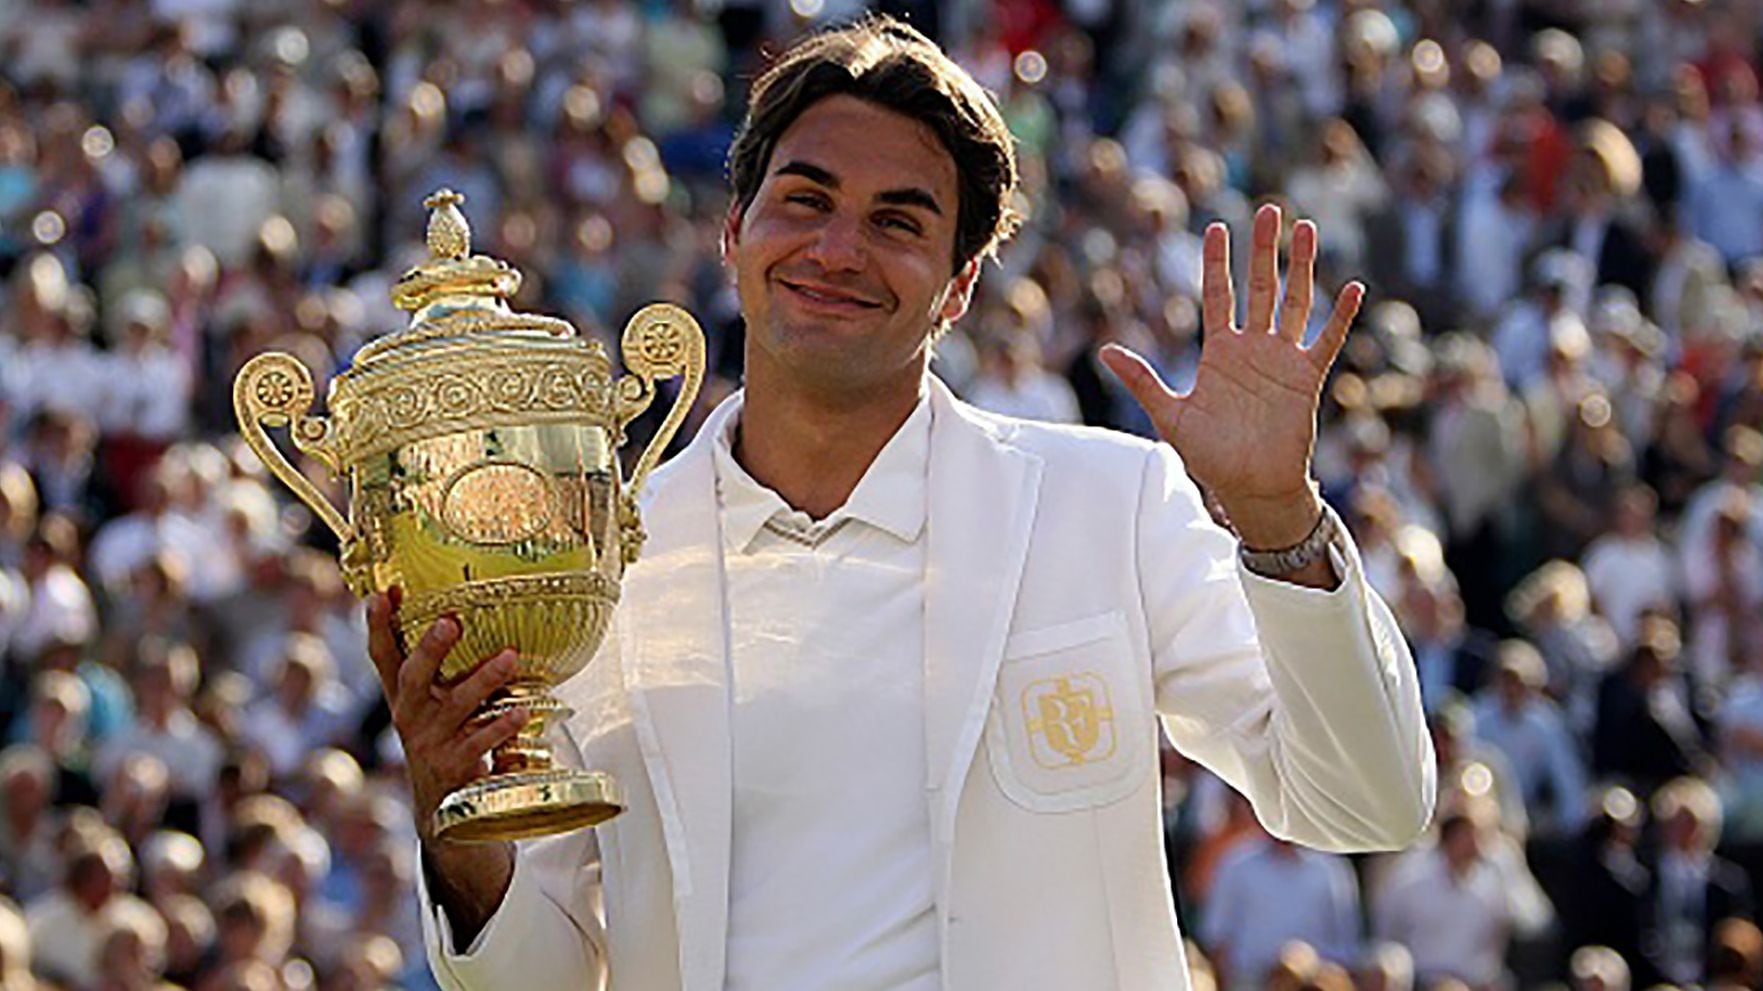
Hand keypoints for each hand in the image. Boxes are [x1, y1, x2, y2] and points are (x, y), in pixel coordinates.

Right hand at [366, 588, 528, 841]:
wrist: (442, 810)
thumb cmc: (443, 740)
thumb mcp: (431, 704)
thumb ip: (437, 667)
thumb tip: (456, 611)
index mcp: (403, 696)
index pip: (382, 656)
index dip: (378, 626)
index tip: (380, 594)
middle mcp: (411, 716)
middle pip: (414, 678)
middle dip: (430, 649)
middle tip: (450, 621)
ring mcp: (431, 743)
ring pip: (456, 707)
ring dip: (482, 680)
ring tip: (509, 657)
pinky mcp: (454, 767)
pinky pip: (480, 742)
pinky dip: (501, 726)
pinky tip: (521, 711)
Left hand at [1102, 203, 1361, 548]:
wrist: (1250, 487)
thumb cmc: (1211, 456)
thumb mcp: (1170, 415)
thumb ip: (1142, 380)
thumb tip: (1103, 351)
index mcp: (1219, 351)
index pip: (1218, 295)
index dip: (1217, 262)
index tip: (1218, 227)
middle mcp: (1252, 348)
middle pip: (1260, 286)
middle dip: (1263, 249)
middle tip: (1269, 210)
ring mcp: (1282, 360)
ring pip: (1294, 302)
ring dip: (1302, 267)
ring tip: (1306, 229)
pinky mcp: (1307, 378)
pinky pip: (1326, 341)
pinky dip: (1340, 316)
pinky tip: (1353, 288)